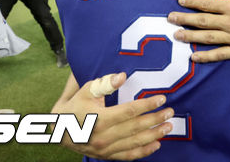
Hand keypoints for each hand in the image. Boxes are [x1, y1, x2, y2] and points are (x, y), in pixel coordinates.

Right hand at [53, 72, 173, 159]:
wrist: (59, 129)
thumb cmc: (75, 105)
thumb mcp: (86, 90)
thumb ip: (105, 84)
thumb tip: (122, 76)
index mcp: (100, 118)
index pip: (130, 111)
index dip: (148, 105)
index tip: (162, 99)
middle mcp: (103, 136)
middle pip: (136, 127)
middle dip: (155, 119)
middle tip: (170, 112)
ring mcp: (105, 148)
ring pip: (134, 143)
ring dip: (154, 135)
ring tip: (168, 127)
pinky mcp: (106, 156)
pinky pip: (128, 156)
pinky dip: (143, 152)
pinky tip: (156, 145)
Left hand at [167, 0, 229, 62]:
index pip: (207, 3)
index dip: (192, 2)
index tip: (180, 1)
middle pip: (203, 21)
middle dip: (184, 19)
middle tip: (170, 19)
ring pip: (208, 38)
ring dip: (190, 37)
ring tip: (177, 35)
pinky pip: (220, 54)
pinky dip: (206, 56)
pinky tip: (194, 56)